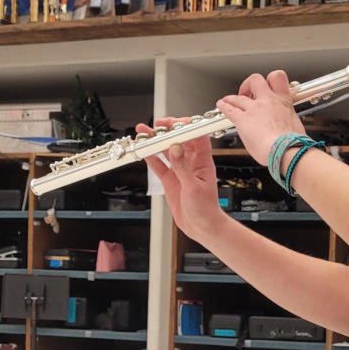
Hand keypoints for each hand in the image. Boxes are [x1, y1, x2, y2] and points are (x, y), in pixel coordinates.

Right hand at [137, 120, 224, 240]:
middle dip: (167, 131)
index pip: (196, 136)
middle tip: (155, 126)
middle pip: (179, 140)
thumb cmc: (205, 209)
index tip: (173, 123)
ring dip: (156, 142)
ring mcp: (180, 170)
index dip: (186, 126)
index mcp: (203, 162)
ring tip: (143, 133)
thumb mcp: (193, 187)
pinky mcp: (171, 180)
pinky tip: (142, 150)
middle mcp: (191, 163)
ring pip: (166, 150)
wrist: (201, 227)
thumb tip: (175, 147)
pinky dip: (151, 157)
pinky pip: (159, 165)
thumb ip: (182, 167)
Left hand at [214, 69, 305, 166]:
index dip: (270, 80)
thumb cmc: (294, 143)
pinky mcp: (243, 120)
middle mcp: (268, 101)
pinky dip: (224, 106)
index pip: (277, 77)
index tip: (267, 87)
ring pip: (239, 96)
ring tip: (228, 100)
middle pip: (255, 79)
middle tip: (248, 93)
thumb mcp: (296, 124)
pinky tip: (221, 105)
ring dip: (232, 98)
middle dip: (249, 85)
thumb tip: (286, 124)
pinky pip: (230, 109)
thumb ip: (287, 119)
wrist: (286, 150)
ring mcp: (254, 109)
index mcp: (283, 101)